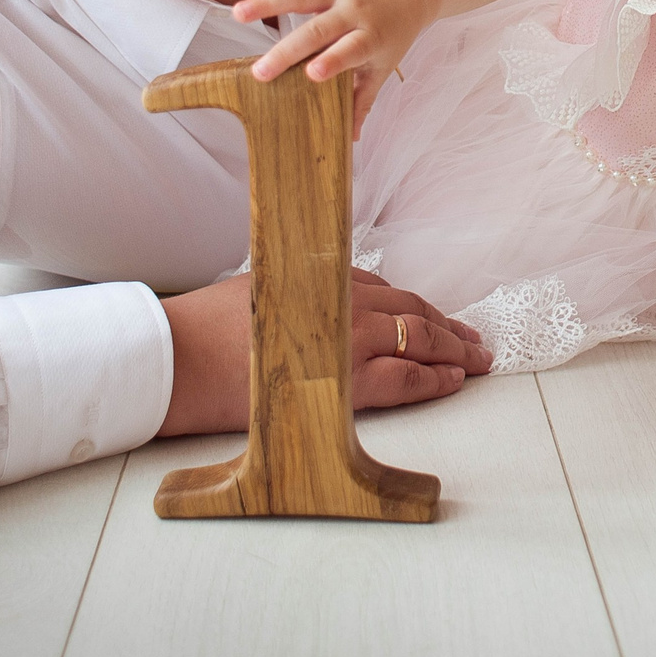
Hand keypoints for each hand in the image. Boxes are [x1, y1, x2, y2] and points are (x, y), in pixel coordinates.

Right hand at [156, 268, 493, 436]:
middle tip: (474, 340)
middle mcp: (341, 300)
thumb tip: (326, 309)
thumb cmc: (207, 327)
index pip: (386, 289)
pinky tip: (453, 380)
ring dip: (453, 351)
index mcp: (320, 275)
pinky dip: (434, 378)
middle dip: (447, 327)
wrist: (179, 358)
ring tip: (476, 361)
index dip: (417, 306)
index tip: (437, 318)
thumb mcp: (261, 289)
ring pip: (418, 339)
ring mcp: (347, 339)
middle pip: (411, 310)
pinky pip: (404, 378)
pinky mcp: (343, 381)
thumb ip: (301, 293)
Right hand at [231, 0, 432, 135]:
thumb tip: (351, 138)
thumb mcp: (382, 67)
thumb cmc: (391, 34)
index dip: (333, 61)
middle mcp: (352, 10)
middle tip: (260, 71)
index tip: (312, 74)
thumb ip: (363, 99)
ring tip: (239, 13)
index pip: (351, 49)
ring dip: (267, 3)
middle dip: (288, 50)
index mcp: (370, 35)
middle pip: (317, 29)